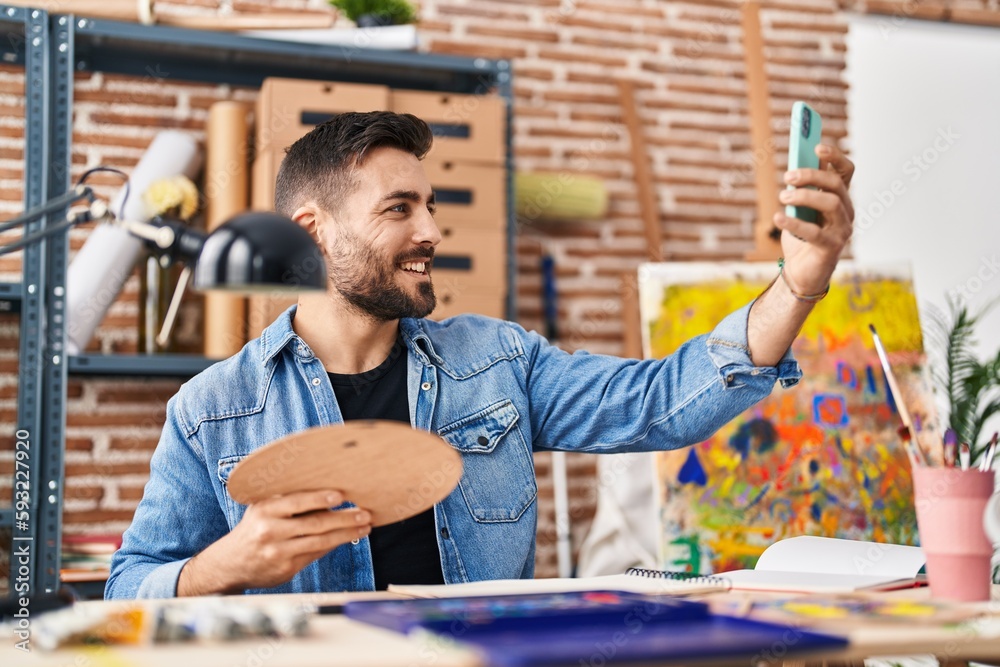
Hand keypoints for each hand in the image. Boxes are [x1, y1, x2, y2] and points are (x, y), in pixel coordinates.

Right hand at [178, 489, 371, 594]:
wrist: (229, 564)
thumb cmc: (254, 529)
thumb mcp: (262, 510)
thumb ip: (288, 502)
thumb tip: (329, 494)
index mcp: (264, 510)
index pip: (296, 502)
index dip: (319, 499)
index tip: (341, 496)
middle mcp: (270, 531)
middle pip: (314, 524)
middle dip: (344, 518)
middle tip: (365, 513)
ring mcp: (278, 552)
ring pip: (320, 542)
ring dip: (346, 534)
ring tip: (365, 526)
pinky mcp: (286, 569)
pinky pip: (315, 554)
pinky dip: (333, 545)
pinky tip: (348, 537)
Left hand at [774, 144, 854, 294]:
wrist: (800, 272)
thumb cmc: (800, 237)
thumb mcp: (799, 209)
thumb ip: (801, 191)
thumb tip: (794, 168)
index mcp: (839, 198)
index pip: (845, 171)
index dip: (834, 156)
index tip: (816, 147)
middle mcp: (846, 211)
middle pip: (835, 183)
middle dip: (811, 175)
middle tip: (787, 177)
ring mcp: (842, 229)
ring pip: (830, 202)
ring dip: (804, 196)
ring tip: (783, 197)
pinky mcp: (832, 247)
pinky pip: (815, 232)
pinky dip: (794, 222)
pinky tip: (778, 217)